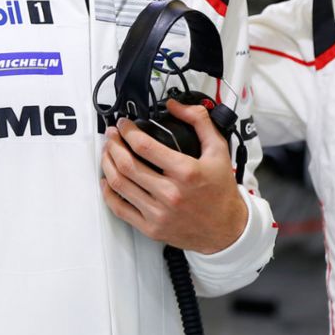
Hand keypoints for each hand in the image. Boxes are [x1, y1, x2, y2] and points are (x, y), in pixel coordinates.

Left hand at [100, 100, 247, 254]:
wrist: (227, 229)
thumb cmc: (221, 192)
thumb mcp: (218, 150)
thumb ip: (199, 121)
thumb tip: (175, 105)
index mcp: (186, 172)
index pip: (145, 146)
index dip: (128, 131)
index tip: (124, 125)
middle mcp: (170, 194)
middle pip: (127, 164)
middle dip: (113, 145)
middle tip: (111, 136)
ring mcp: (158, 213)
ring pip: (120, 185)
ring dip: (108, 164)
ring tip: (107, 152)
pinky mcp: (151, 228)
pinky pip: (120, 209)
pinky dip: (108, 193)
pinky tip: (108, 180)